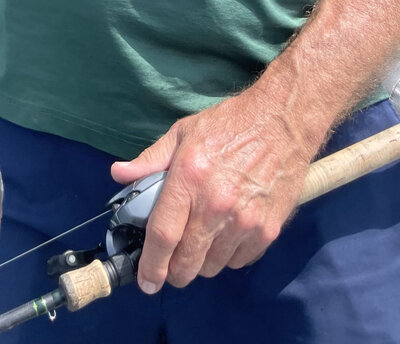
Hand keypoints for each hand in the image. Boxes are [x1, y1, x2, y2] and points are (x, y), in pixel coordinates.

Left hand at [110, 90, 313, 292]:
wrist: (281, 120)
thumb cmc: (228, 124)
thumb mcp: (183, 133)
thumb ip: (151, 159)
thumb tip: (119, 174)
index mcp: (189, 178)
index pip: (163, 234)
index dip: (151, 265)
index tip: (146, 281)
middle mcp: (216, 205)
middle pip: (187, 262)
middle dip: (174, 272)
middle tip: (172, 264)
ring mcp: (245, 221)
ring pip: (213, 266)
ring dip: (202, 262)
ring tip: (202, 241)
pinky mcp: (268, 229)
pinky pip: (240, 261)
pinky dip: (229, 256)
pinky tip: (227, 235)